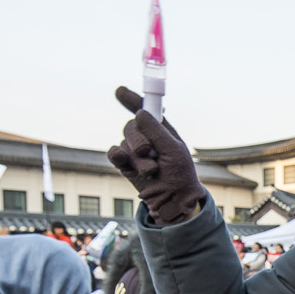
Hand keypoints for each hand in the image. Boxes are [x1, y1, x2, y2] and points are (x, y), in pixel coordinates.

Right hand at [108, 86, 203, 224]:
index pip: (145, 109)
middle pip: (131, 126)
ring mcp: (135, 152)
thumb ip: (156, 131)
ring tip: (152, 171)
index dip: (131, 99)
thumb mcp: (174, 151)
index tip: (119, 91)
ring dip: (137, 158)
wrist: (173, 202)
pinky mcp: (126, 165)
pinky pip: (114, 153)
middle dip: (138, 139)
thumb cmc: (180, 175)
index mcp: (161, 130)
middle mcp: (147, 138)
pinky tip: (123, 160)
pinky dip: (118, 156)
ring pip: (124, 143)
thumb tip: (139, 112)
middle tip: (148, 152)